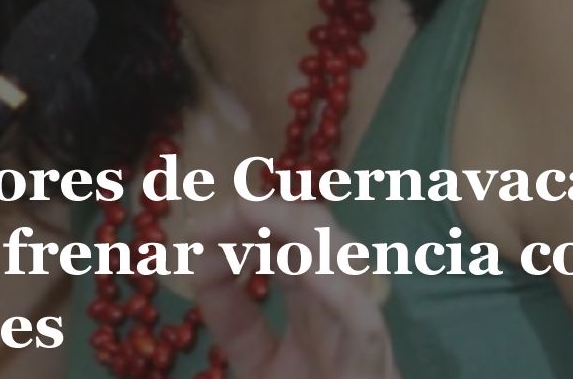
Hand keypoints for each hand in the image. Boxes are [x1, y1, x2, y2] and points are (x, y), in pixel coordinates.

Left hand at [190, 198, 400, 378]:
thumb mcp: (258, 368)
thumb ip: (235, 322)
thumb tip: (200, 263)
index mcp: (315, 316)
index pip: (290, 249)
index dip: (249, 227)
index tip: (199, 231)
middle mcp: (340, 316)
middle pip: (321, 240)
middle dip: (275, 211)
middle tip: (226, 211)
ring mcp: (359, 342)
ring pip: (347, 263)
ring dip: (300, 229)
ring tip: (252, 214)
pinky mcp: (373, 370)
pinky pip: (364, 322)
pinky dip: (337, 290)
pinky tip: (304, 271)